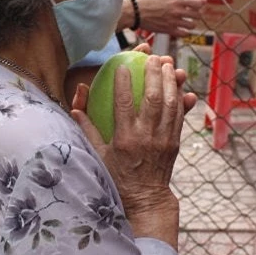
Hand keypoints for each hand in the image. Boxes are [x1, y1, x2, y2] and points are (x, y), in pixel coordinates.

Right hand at [71, 55, 190, 217]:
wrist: (144, 197)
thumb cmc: (116, 175)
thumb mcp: (97, 154)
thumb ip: (87, 128)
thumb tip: (75, 106)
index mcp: (124, 139)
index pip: (123, 104)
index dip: (123, 82)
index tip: (122, 65)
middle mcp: (146, 137)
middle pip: (152, 99)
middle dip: (154, 75)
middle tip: (152, 57)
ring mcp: (163, 139)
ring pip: (170, 104)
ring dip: (170, 81)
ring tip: (168, 64)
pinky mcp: (174, 142)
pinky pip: (179, 116)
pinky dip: (180, 99)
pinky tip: (180, 85)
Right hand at [134, 0, 204, 36]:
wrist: (134, 12)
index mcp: (177, 0)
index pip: (199, 2)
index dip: (200, 2)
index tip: (197, 2)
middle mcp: (178, 12)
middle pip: (197, 14)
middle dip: (196, 12)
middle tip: (191, 11)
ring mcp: (173, 22)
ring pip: (192, 25)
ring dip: (191, 22)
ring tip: (186, 20)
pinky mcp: (168, 31)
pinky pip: (184, 34)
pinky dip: (185, 31)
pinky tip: (181, 28)